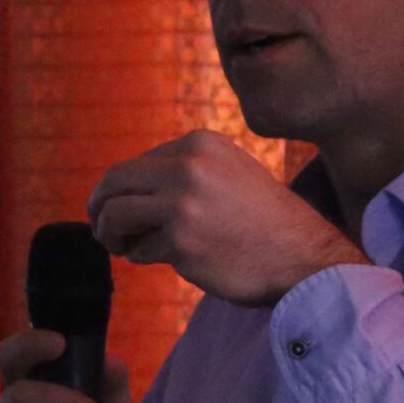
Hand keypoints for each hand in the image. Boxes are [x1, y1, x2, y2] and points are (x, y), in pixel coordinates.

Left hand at [88, 130, 366, 306]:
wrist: (303, 256)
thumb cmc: (266, 220)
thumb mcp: (230, 171)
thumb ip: (186, 169)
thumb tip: (129, 185)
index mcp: (199, 144)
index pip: (137, 163)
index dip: (121, 189)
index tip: (118, 207)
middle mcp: (187, 167)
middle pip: (115, 182)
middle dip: (100, 207)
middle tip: (102, 228)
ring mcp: (182, 204)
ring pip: (116, 215)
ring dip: (110, 234)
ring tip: (120, 246)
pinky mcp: (180, 242)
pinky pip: (137, 249)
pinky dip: (139, 256)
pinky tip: (158, 258)